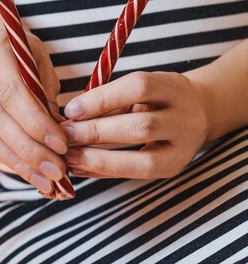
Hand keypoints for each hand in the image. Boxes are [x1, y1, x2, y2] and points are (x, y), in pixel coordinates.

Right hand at [0, 27, 68, 192]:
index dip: (36, 124)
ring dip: (17, 162)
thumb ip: (46, 94)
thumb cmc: (18, 49)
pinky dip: (5, 156)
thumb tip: (60, 139)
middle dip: (29, 150)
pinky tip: (26, 169)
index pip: (12, 93)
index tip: (61, 146)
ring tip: (44, 180)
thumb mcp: (38, 60)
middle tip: (56, 172)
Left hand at [61, 71, 210, 178]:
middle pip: (142, 127)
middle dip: (97, 132)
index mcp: (173, 87)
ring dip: (99, 160)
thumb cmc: (155, 98)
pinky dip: (104, 172)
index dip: (102, 99)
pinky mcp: (174, 169)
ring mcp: (184, 149)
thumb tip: (69, 117)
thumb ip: (109, 99)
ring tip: (68, 157)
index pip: (139, 88)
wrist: (198, 112)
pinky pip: (137, 175)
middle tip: (64, 135)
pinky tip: (80, 168)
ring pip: (143, 161)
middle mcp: (185, 118)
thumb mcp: (139, 89)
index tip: (71, 109)